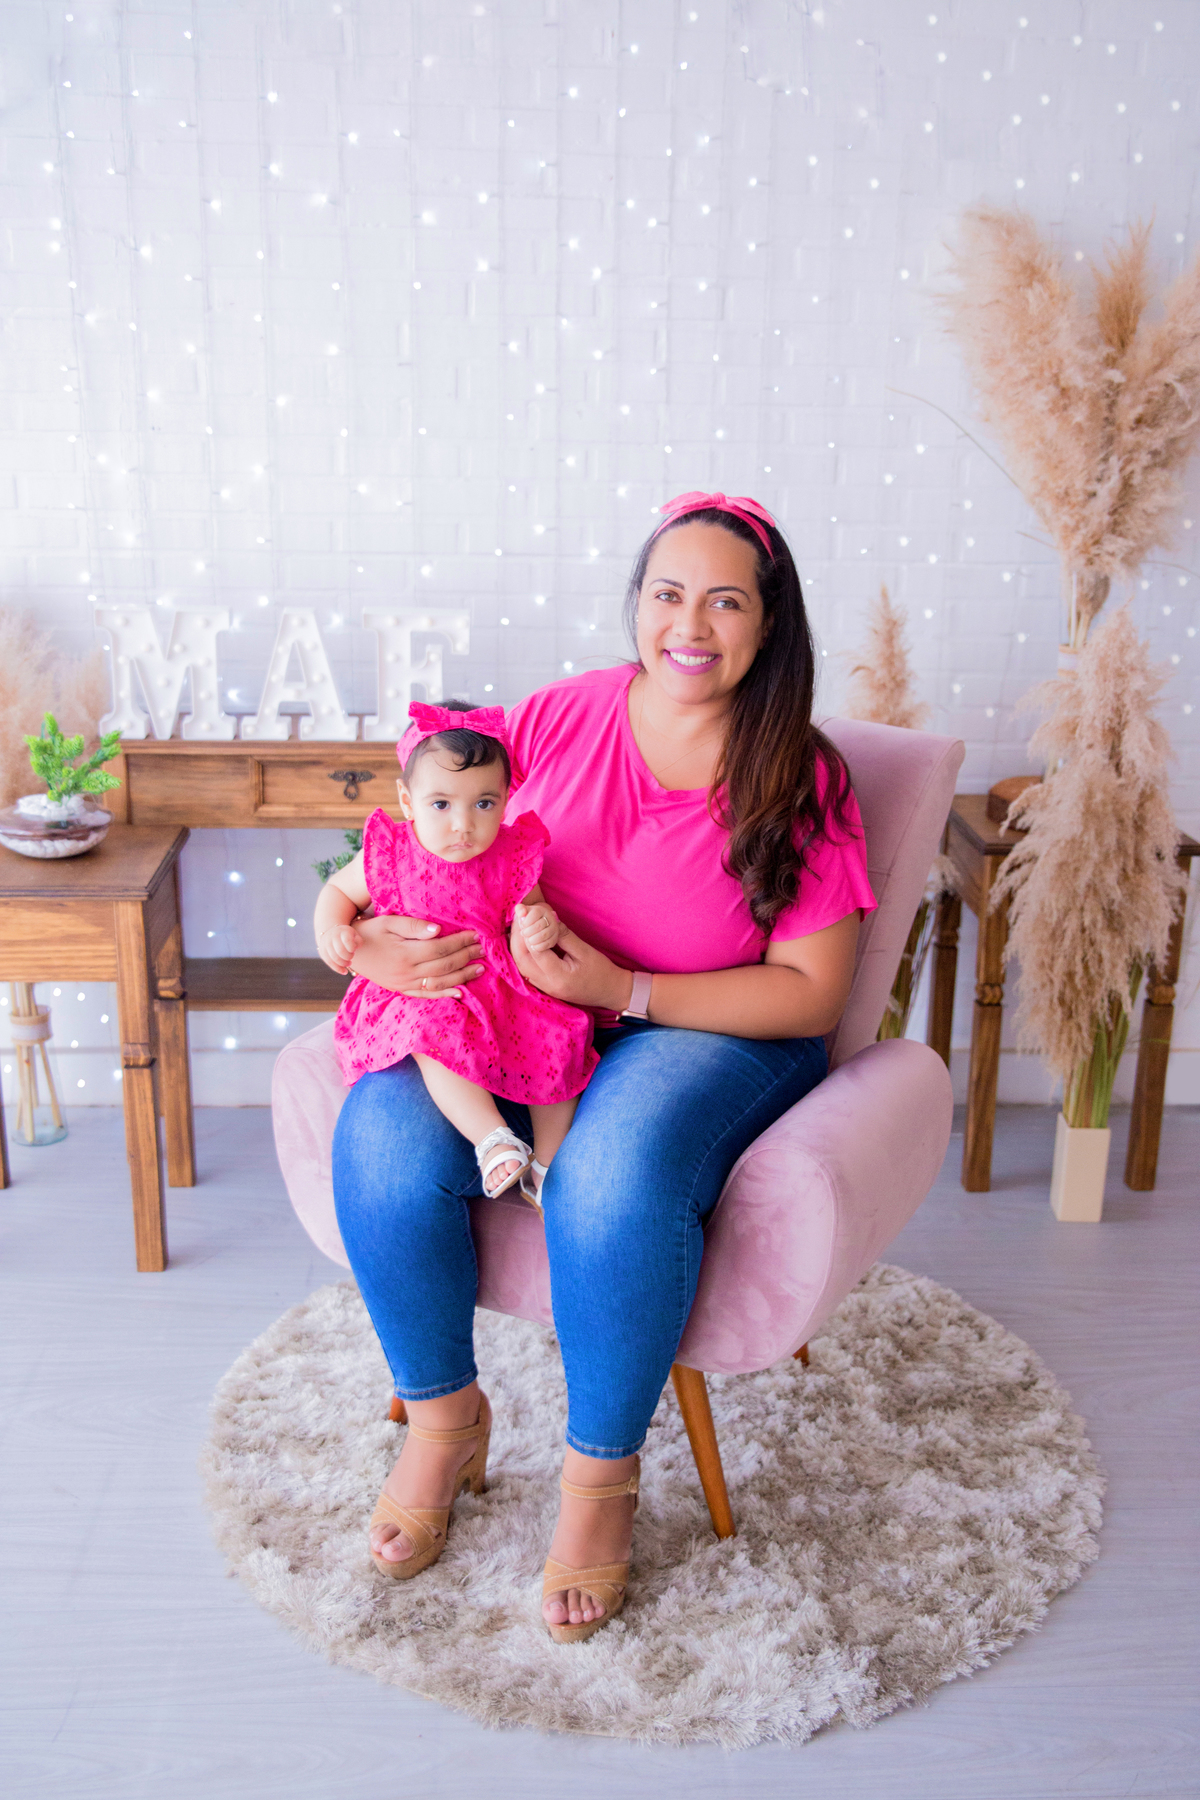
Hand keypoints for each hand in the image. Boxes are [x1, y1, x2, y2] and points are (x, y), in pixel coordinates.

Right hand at [317, 922, 361, 974]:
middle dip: (348, 957)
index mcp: (342, 931)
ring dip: (344, 964)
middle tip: (351, 957)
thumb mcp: (355, 936)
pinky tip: (344, 972)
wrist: (333, 933)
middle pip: (340, 951)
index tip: (353, 950)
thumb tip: (354, 948)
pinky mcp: (322, 951)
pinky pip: (329, 962)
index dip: (352, 948)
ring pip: (334, 958)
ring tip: (349, 963)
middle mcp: (332, 936)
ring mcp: (325, 944)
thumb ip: (358, 941)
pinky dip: (338, 969)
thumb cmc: (348, 936)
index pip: (347, 941)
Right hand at [349, 914, 484, 997]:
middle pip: (443, 966)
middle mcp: (406, 973)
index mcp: (404, 954)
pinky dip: (444, 994)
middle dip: (466, 957)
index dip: (459, 942)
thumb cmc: (369, 932)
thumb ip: (413, 927)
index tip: (475, 935)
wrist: (348, 951)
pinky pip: (426, 995)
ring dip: (461, 976)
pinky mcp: (401, 990)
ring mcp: (404, 984)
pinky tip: (460, 991)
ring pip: (439, 983)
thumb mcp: (388, 922)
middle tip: (483, 949)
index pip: (439, 949)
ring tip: (479, 968)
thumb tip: (438, 930)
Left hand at [510, 918, 632, 1012]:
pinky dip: (522, 949)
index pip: (535, 950)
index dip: (527, 928)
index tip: (524, 910)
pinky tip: (524, 935)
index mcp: (558, 976)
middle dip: (517, 933)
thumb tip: (547, 917)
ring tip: (521, 920)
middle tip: (520, 912)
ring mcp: (542, 986)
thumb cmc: (601, 972)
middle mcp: (546, 984)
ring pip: (520, 963)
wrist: (610, 993)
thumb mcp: (585, 950)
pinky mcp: (542, 985)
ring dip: (517, 941)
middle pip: (520, 958)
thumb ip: (563, 935)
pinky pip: (525, 966)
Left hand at [513, 902, 560, 954]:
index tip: (522, 925)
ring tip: (528, 940)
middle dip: (528, 932)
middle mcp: (550, 918)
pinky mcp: (555, 938)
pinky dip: (538, 947)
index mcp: (541, 910)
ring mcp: (554, 928)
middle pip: (539, 925)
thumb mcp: (523, 912)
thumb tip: (522, 913)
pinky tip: (533, 946)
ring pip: (543, 935)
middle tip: (523, 934)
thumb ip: (520, 909)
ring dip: (532, 940)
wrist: (536, 926)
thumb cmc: (528, 919)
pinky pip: (547, 944)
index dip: (526, 921)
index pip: (535, 913)